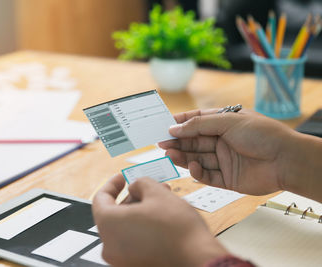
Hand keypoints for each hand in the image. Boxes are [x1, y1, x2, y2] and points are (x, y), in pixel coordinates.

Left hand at [92, 174, 226, 266]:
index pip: (100, 199)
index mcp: (108, 225)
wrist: (198, 260)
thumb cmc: (177, 229)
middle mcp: (109, 246)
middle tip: (147, 188)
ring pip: (124, 228)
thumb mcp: (158, 193)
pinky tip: (160, 219)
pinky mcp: (134, 266)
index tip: (122, 177)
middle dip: (132, 197)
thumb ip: (140, 183)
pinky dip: (141, 228)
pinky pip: (132, 242)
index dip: (112, 184)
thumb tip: (136, 186)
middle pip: (114, 214)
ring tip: (160, 201)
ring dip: (139, 212)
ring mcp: (121, 260)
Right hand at [159, 109, 295, 194]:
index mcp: (224, 123)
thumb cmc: (261, 134)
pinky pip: (207, 175)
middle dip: (178, 141)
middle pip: (194, 141)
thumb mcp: (228, 121)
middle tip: (161, 143)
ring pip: (197, 158)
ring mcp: (224, 160)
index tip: (164, 125)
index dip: (180, 123)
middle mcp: (222, 141)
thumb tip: (174, 128)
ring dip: (183, 156)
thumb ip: (199, 125)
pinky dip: (197, 172)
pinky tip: (193, 167)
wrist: (285, 160)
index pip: (197, 121)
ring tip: (169, 154)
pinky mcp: (226, 179)